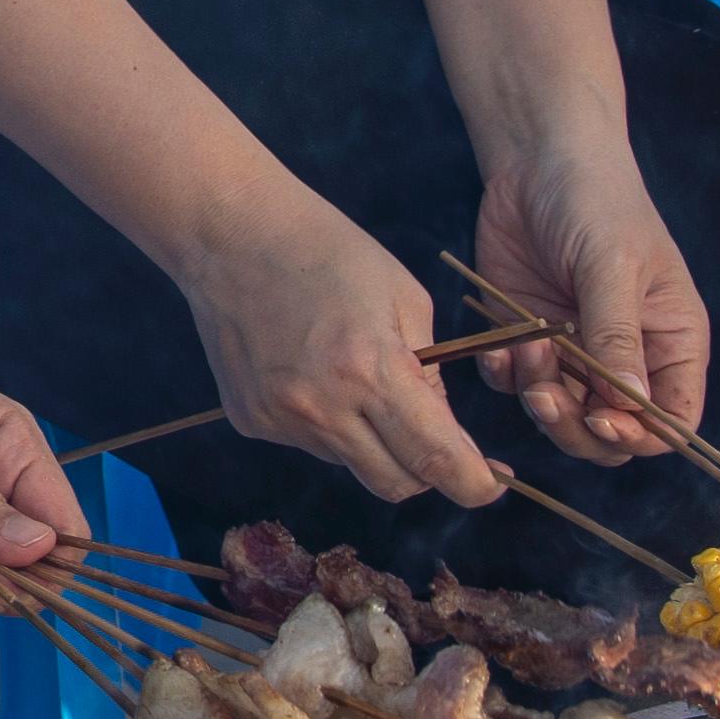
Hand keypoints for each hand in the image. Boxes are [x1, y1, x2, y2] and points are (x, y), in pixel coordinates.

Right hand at [174, 191, 503, 506]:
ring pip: (351, 463)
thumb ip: (432, 374)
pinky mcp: (250, 420)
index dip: (474, 485)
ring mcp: (279, 419)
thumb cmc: (328, 250)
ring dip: (373, 441)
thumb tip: (445, 435)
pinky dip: (328, 424)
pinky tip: (313, 373)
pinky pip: (309, 444)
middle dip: (426, 472)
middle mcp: (322, 408)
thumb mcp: (405, 298)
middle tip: (436, 439)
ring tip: (356, 378)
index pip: (435, 460)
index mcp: (371, 369)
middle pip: (395, 484)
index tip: (490, 485)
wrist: (229, 233)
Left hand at [472, 132, 710, 467]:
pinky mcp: (528, 339)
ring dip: (538, 399)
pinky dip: (505, 378)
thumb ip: (617, 334)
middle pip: (610, 434)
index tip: (602, 419)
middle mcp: (627, 357)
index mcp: (670, 343)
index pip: (671, 422)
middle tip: (545, 396)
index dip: (640, 436)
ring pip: (561, 417)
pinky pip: (515, 385)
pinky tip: (497, 348)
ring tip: (526, 348)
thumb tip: (629, 405)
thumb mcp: (613, 264)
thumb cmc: (596, 201)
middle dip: (576, 427)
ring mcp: (575, 353)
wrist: (537, 159)